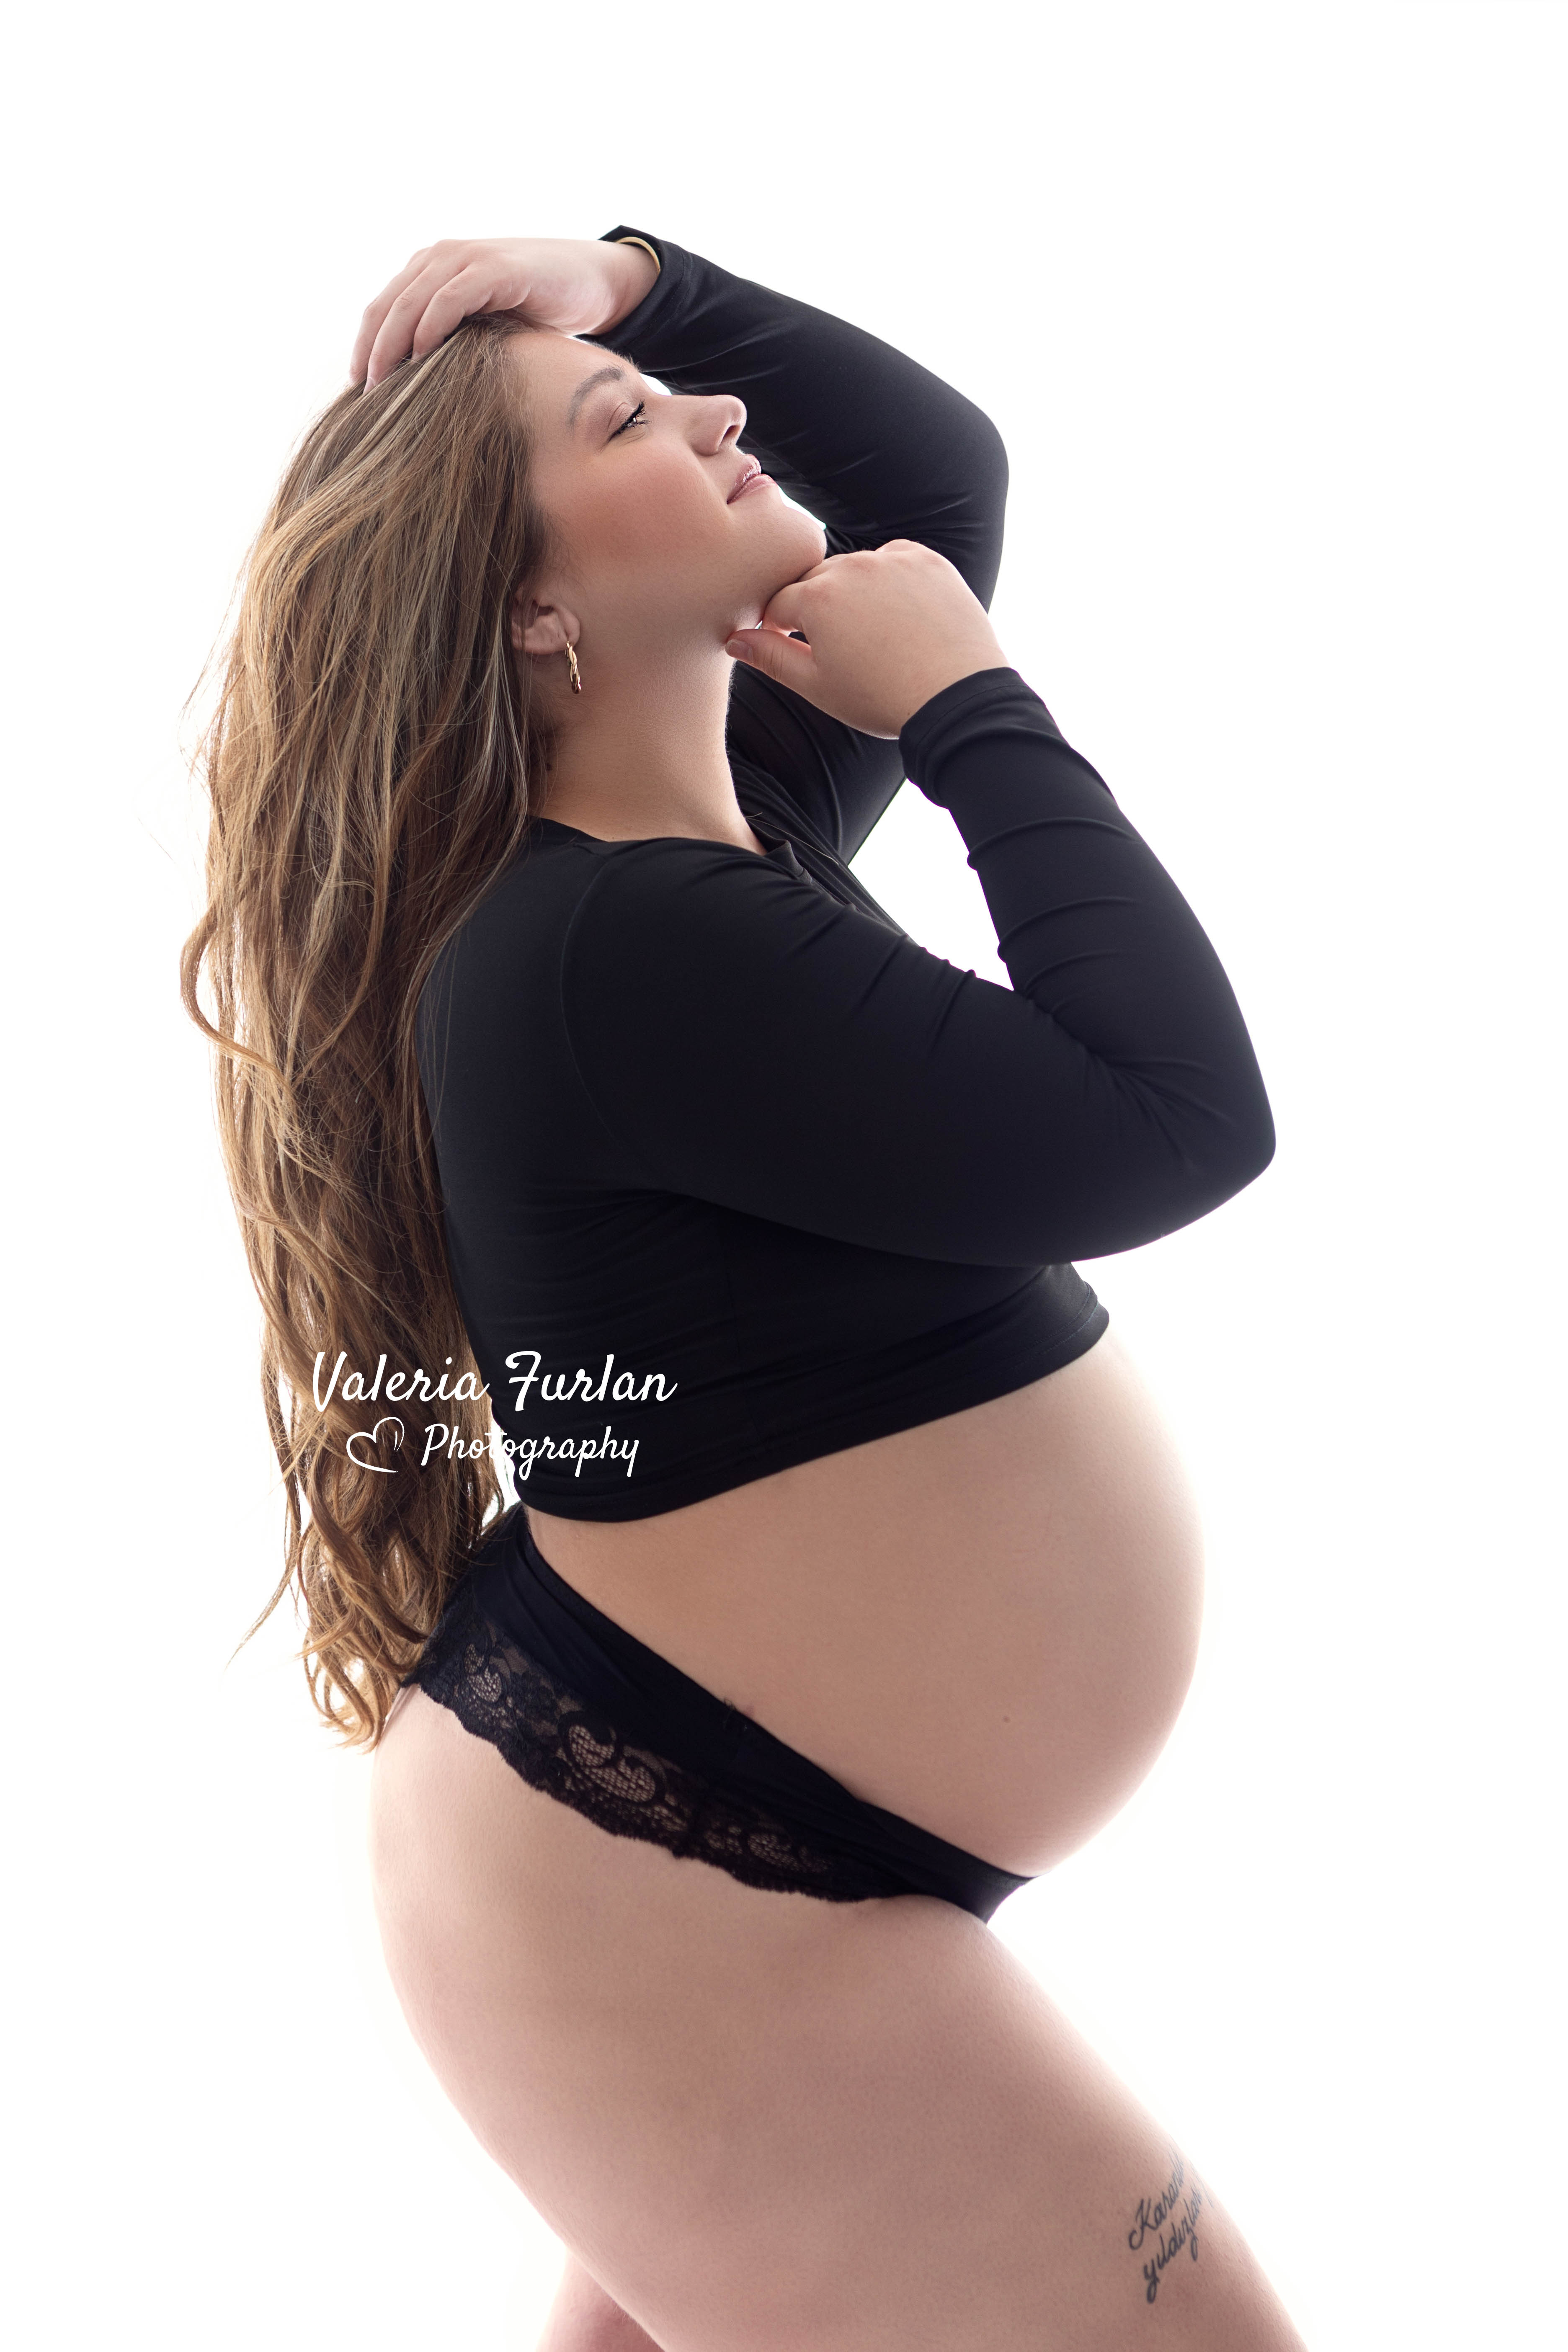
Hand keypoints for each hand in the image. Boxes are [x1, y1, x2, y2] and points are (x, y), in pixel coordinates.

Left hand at [350, 236, 658, 385]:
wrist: (591, 281)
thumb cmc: (537, 309)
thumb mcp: (485, 327)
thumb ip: (452, 341)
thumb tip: (421, 392)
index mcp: (431, 269)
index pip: (382, 308)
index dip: (364, 347)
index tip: (356, 391)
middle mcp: (440, 258)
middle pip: (387, 306)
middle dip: (371, 351)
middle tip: (363, 396)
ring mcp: (466, 259)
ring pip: (411, 301)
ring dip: (392, 345)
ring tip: (383, 384)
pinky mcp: (494, 269)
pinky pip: (450, 298)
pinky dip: (431, 326)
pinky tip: (422, 356)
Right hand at [725, 541, 1009, 738]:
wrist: (957, 700)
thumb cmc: (883, 699)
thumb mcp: (816, 686)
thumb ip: (771, 657)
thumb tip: (734, 639)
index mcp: (816, 597)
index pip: (779, 603)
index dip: (779, 627)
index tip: (791, 644)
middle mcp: (852, 567)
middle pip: (817, 582)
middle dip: (817, 607)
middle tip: (835, 644)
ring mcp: (894, 560)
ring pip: (856, 568)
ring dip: (854, 592)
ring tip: (871, 632)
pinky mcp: (928, 561)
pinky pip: (896, 561)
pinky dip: (891, 580)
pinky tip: (899, 614)